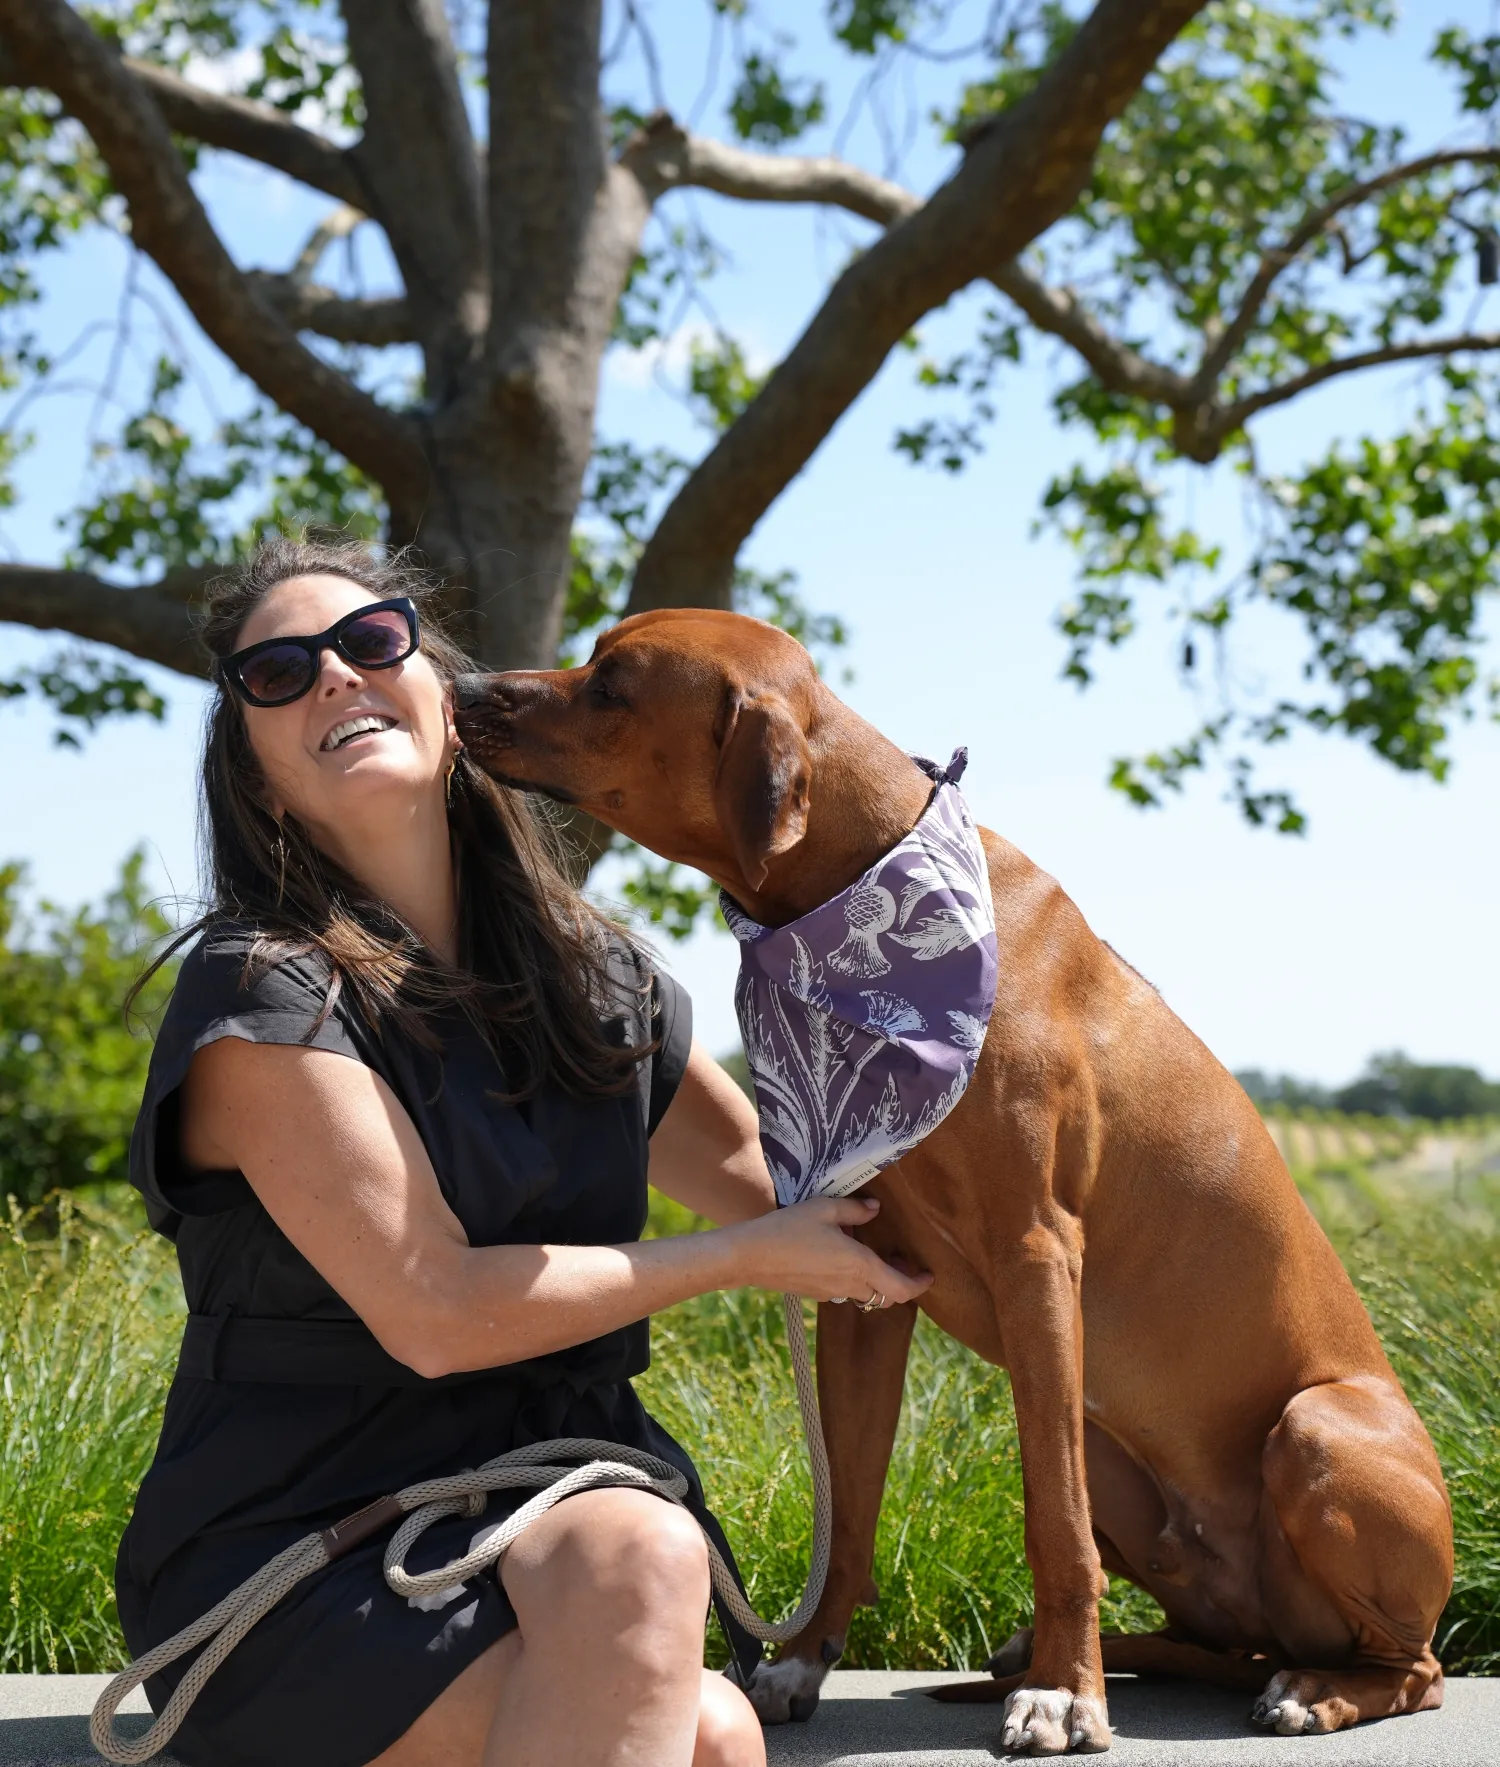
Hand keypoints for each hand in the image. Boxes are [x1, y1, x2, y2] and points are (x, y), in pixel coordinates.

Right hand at [724, 1196, 931, 1308]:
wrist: (749, 1257)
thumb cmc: (788, 1228)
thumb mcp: (824, 1208)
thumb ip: (854, 1210)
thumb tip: (874, 1210)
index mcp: (859, 1265)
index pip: (900, 1288)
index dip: (918, 1285)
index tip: (929, 1276)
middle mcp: (849, 1285)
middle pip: (886, 1297)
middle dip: (899, 1283)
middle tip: (902, 1262)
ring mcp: (830, 1293)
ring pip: (865, 1296)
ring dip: (876, 1283)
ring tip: (874, 1258)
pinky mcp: (814, 1294)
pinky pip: (844, 1291)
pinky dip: (854, 1281)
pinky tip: (841, 1258)